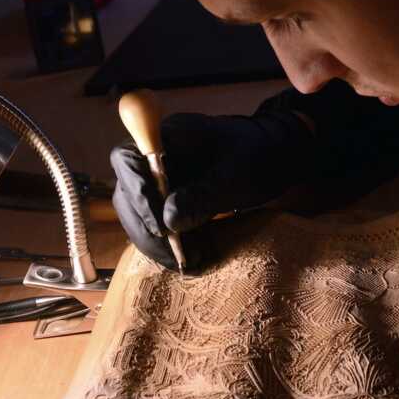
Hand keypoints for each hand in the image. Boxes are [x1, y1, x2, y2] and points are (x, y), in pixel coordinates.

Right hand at [110, 110, 311, 268]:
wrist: (272, 156)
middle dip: (146, 226)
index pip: (127, 159)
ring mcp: (158, 178)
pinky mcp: (166, 198)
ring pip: (136, 212)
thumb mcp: (235, 175)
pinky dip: (167, 243)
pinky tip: (191, 256)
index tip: (161, 226)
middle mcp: (155, 156)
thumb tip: (168, 221)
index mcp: (169, 136)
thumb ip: (202, 195)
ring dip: (154, 241)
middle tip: (174, 254)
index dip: (136, 192)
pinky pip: (154, 222)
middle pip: (126, 191)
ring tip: (187, 261)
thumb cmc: (256, 155)